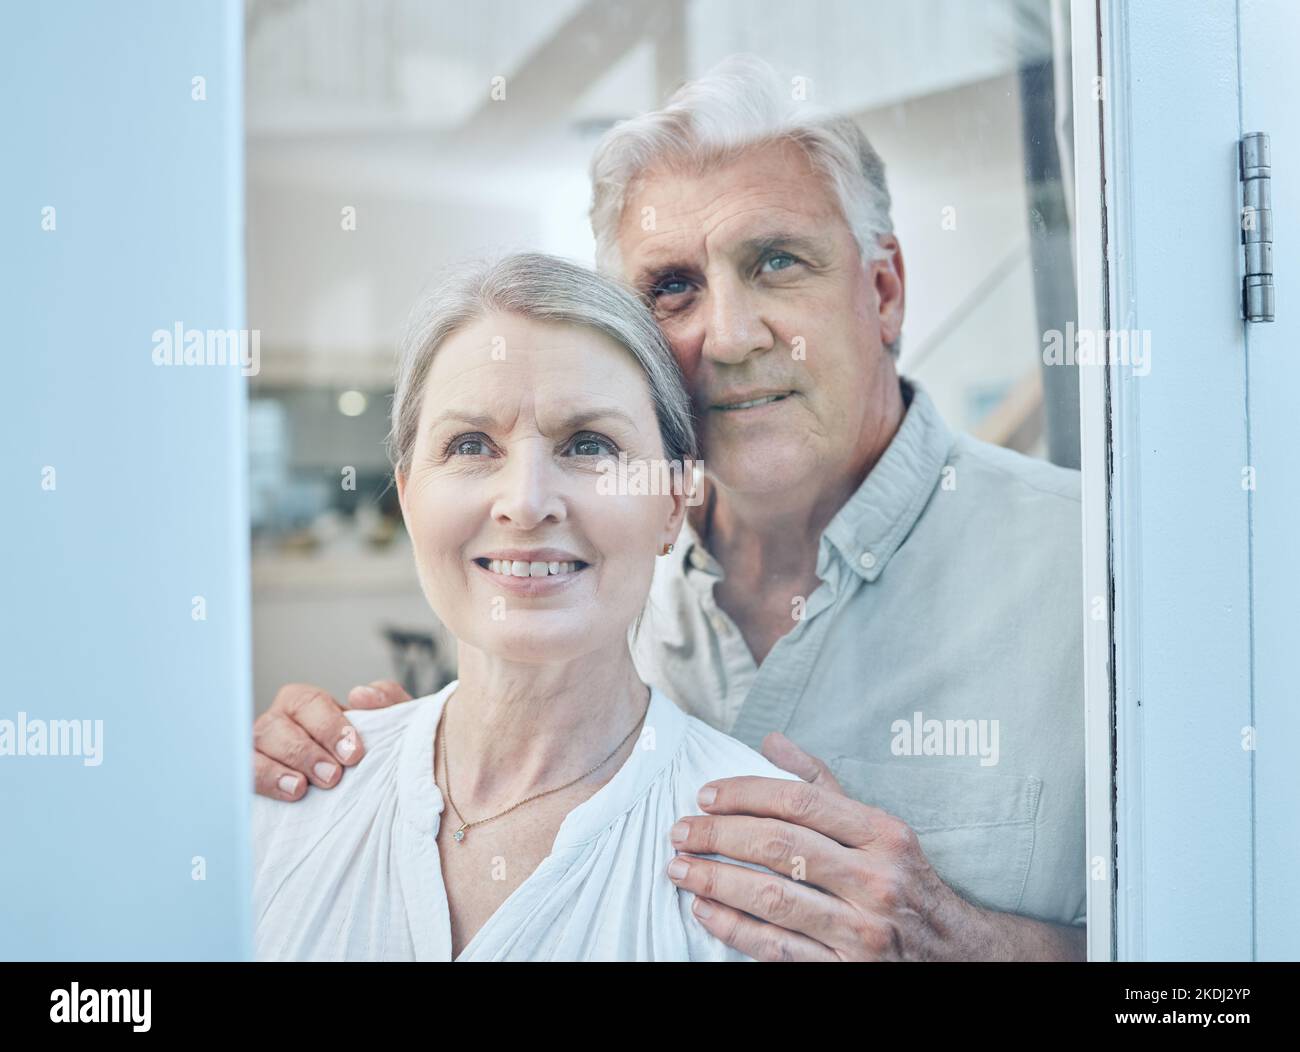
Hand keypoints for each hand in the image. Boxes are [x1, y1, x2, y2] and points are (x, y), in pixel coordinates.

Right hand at [253, 680, 411, 799]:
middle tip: (332, 777)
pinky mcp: (254, 777)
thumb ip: (386, 700)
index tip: (353, 754)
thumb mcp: (389, 721)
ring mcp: (262, 750)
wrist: (371, 786)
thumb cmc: (373, 748)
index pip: (309, 703)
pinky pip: (245, 775)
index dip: (329, 727)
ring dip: (278, 770)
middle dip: (304, 752)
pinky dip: (263, 783)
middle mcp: (279, 722)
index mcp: (306, 703)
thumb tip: (361, 694)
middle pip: (276, 726)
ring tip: (301, 789)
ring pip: (256, 749)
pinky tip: (286, 794)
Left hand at [665, 732, 1051, 960]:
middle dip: (717, 836)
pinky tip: (704, 910)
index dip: (745, 793)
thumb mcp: (879, 826)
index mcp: (884, 834)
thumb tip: (771, 740)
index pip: (800, 801)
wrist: (957, 954)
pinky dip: (733, 928)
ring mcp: (862, 931)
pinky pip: (776, 948)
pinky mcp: (845, 971)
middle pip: (779, 846)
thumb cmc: (904, 879)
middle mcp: (876, 880)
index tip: (705, 795)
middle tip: (679, 831)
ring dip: (714, 881)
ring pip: (771, 899)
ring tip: (679, 868)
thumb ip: (823, 783)